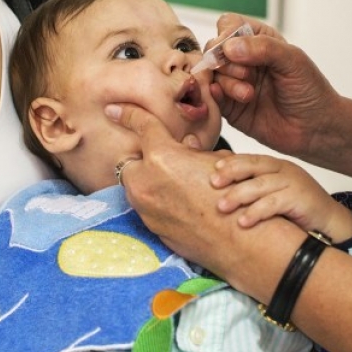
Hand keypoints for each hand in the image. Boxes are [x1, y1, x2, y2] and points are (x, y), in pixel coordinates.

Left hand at [104, 102, 250, 270]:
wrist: (237, 241)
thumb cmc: (232, 199)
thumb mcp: (215, 162)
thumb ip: (192, 151)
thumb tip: (185, 145)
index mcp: (162, 158)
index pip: (141, 126)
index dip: (128, 114)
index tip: (114, 110)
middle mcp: (146, 182)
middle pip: (129, 162)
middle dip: (141, 159)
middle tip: (163, 161)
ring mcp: (146, 208)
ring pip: (135, 186)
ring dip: (148, 181)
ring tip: (175, 185)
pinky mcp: (151, 227)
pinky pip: (146, 207)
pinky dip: (156, 202)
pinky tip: (179, 205)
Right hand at [208, 13, 341, 160]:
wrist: (316, 128)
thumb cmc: (310, 91)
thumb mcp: (293, 61)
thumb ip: (263, 48)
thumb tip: (229, 47)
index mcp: (259, 41)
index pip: (229, 25)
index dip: (226, 35)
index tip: (233, 50)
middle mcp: (243, 60)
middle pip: (213, 49)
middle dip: (225, 61)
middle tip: (247, 74)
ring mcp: (235, 83)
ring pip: (211, 73)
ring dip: (227, 82)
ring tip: (248, 94)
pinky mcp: (230, 107)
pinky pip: (211, 97)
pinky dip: (217, 96)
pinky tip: (238, 100)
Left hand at [211, 154, 351, 243]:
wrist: (329, 223)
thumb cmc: (296, 209)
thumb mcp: (271, 193)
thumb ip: (251, 186)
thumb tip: (218, 187)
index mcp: (274, 165)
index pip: (248, 159)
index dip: (229, 163)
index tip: (211, 169)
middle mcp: (283, 169)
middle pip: (252, 167)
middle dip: (230, 174)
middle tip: (212, 184)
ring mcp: (292, 182)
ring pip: (260, 185)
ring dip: (238, 196)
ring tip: (221, 207)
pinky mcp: (300, 198)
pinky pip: (273, 204)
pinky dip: (256, 213)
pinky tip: (243, 222)